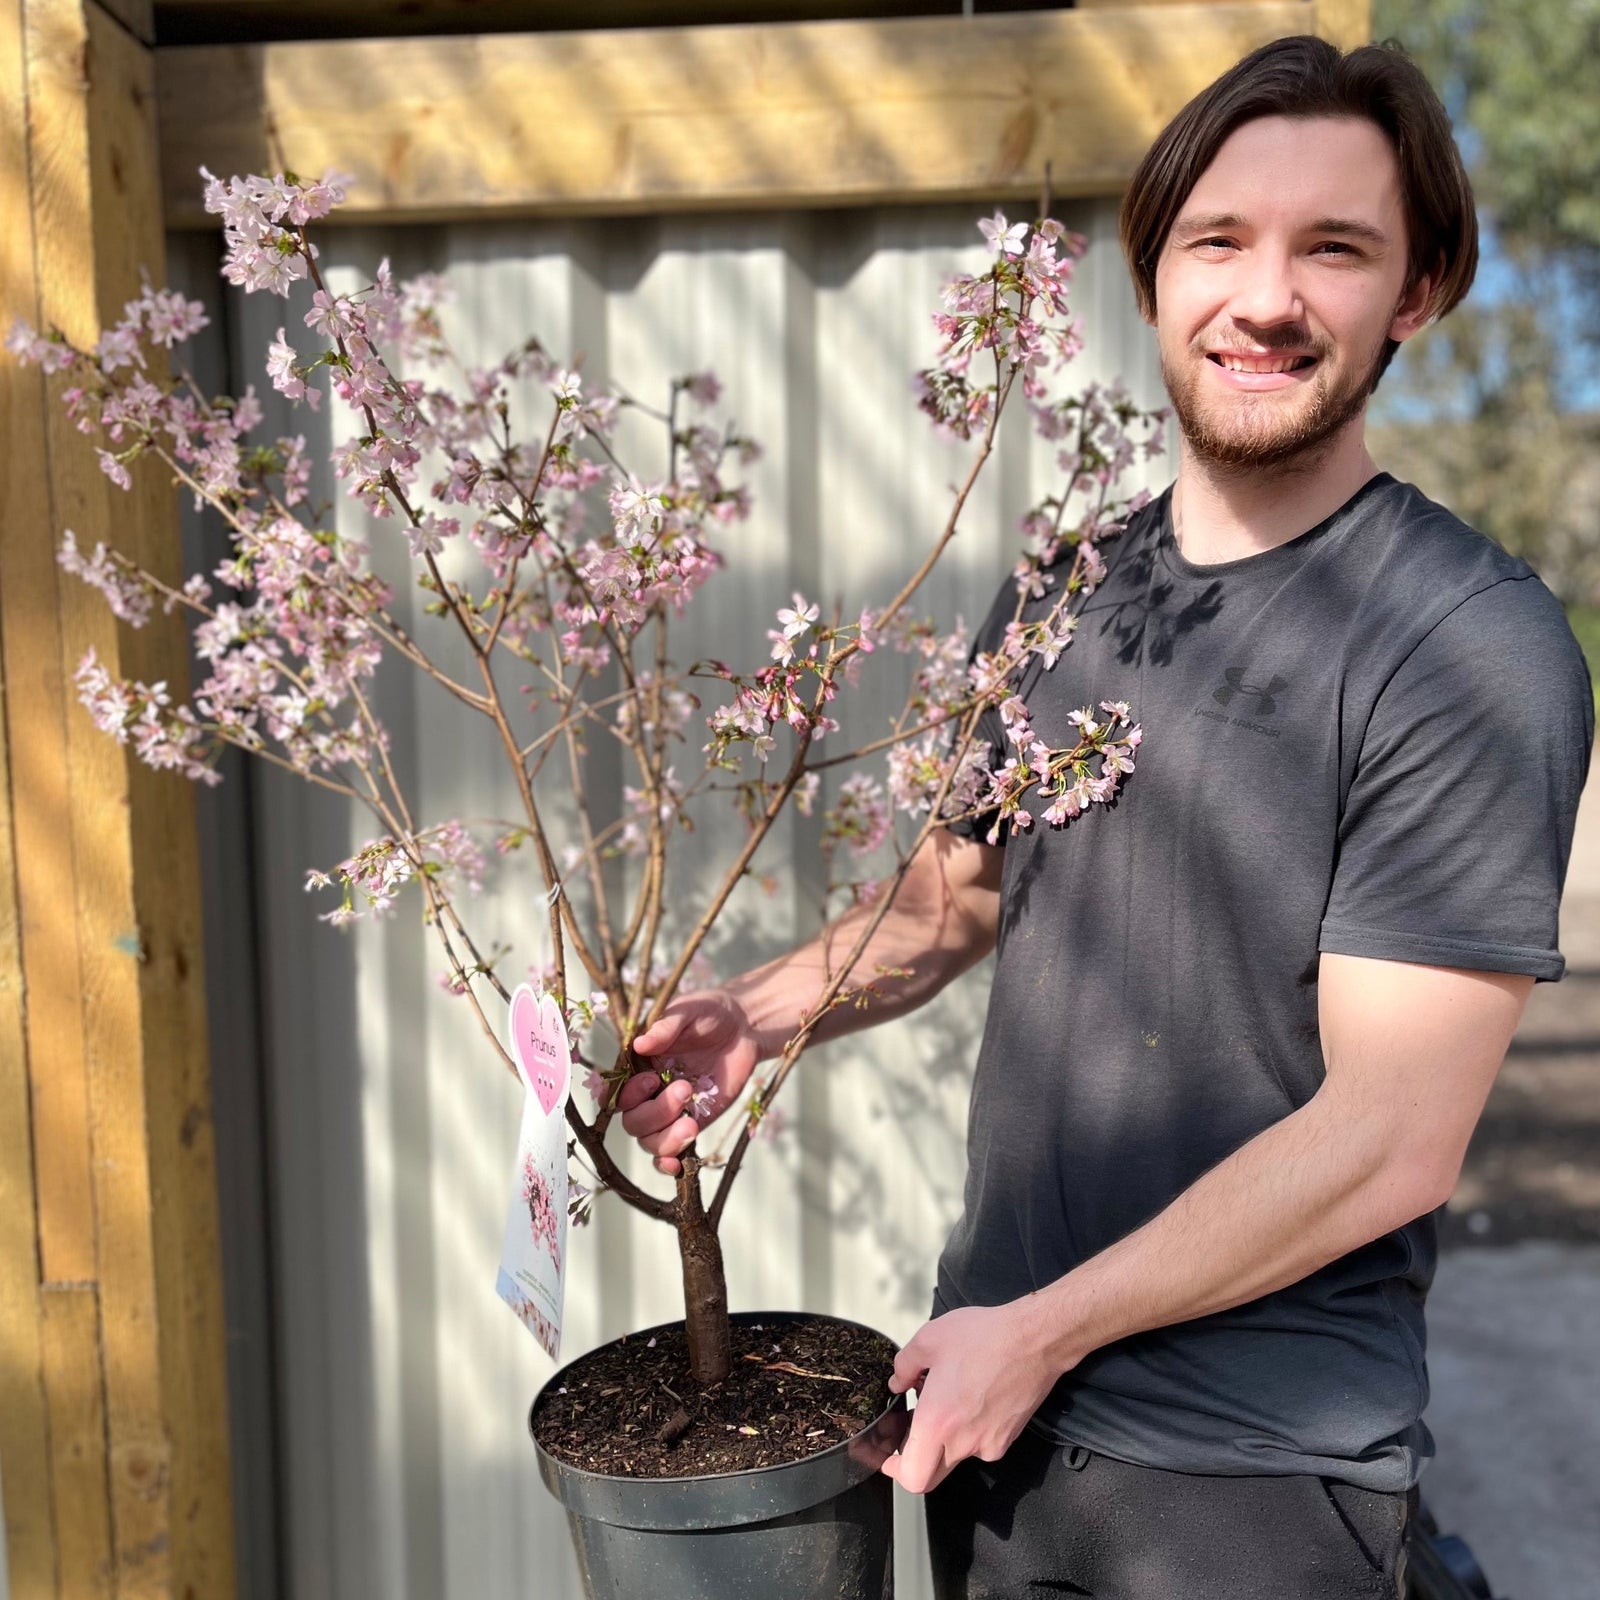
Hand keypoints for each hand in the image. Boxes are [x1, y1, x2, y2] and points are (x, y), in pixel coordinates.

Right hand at [618, 990, 761, 1174]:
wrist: (744, 1026)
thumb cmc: (711, 1013)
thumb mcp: (689, 1010)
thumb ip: (666, 1027)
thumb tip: (639, 1044)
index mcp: (638, 1065)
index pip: (616, 1092)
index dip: (628, 1095)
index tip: (652, 1079)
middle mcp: (649, 1091)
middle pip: (633, 1122)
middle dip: (655, 1113)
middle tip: (684, 1088)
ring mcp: (670, 1111)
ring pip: (650, 1142)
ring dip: (666, 1139)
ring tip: (692, 1122)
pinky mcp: (692, 1122)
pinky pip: (670, 1153)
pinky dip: (669, 1164)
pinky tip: (678, 1164)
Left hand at [881, 1300, 1065, 1493]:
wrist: (1034, 1340)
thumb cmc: (985, 1337)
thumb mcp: (930, 1339)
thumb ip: (904, 1365)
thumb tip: (897, 1383)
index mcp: (938, 1422)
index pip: (912, 1476)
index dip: (896, 1470)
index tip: (890, 1456)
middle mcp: (963, 1442)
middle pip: (931, 1475)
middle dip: (917, 1457)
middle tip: (913, 1429)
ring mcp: (988, 1444)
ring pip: (956, 1456)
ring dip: (946, 1438)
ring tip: (950, 1398)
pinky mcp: (1006, 1439)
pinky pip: (979, 1445)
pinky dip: (970, 1430)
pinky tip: (973, 1398)